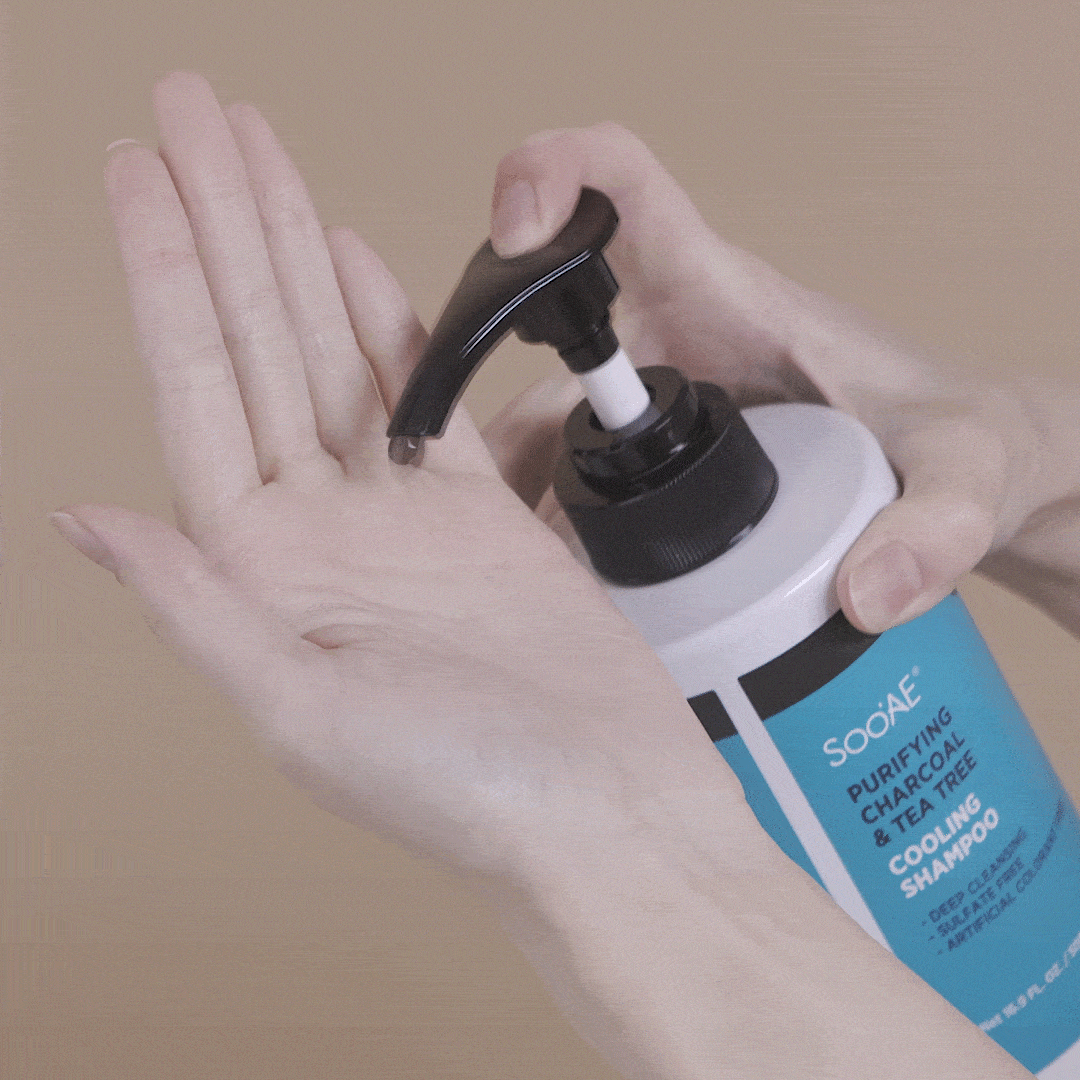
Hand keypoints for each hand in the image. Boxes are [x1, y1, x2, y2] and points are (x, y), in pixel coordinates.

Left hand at [51, 74, 742, 879]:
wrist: (611, 807)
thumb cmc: (471, 791)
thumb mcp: (305, 715)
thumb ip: (197, 609)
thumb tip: (87, 521)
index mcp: (265, 574)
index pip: (196, 390)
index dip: (165, 273)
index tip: (139, 172)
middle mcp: (321, 535)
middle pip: (257, 344)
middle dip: (222, 221)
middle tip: (192, 110)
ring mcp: (398, 516)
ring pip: (332, 350)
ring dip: (291, 248)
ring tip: (256, 152)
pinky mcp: (475, 512)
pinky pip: (418, 396)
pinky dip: (387, 323)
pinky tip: (347, 258)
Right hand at [481, 124, 1079, 636]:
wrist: (964, 468)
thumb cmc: (963, 440)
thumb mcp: (966, 477)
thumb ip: (935, 528)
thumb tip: (862, 593)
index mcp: (728, 296)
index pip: (625, 187)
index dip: (551, 175)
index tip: (516, 237)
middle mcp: (674, 329)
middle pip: (542, 334)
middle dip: (486, 399)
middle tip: (473, 499)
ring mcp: (658, 386)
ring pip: (541, 412)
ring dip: (506, 477)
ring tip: (501, 565)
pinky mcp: (659, 442)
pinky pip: (571, 463)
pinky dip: (542, 511)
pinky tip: (544, 578)